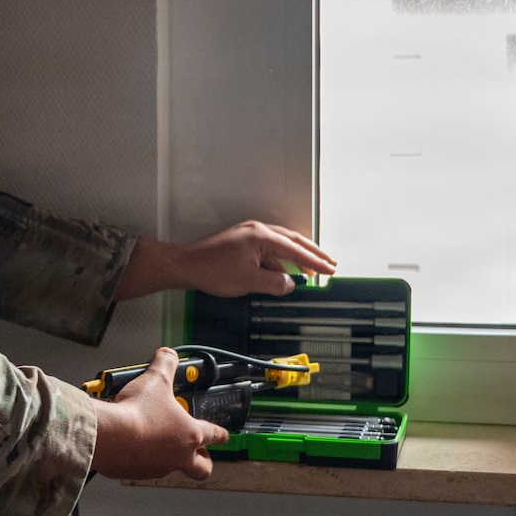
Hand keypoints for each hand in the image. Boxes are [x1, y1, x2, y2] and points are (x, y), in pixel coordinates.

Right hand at [86, 348, 230, 480]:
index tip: (225, 436)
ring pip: (172, 468)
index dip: (221, 434)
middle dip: (204, 462)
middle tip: (200, 455)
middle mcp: (178, 456)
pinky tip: (131, 445)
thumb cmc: (137, 413)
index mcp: (190, 434)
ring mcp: (158, 468)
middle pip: (202, 468)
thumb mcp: (155, 380)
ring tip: (157, 442)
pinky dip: (142, 459)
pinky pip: (144, 469)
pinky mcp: (136, 473)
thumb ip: (165, 365)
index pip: (214, 435)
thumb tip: (168, 355)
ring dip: (169, 457)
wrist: (109, 436)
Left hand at [114, 222, 336, 300]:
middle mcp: (258, 230)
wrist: (186, 265)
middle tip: (329, 263)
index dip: (315, 261)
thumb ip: (274, 283)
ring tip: (312, 271)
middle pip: (293, 240)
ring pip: (281, 245)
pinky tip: (284, 275)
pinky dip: (280, 261)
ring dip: (297, 258)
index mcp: (262, 236)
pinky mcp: (243, 243)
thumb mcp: (249, 281)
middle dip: (312, 253)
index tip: (329, 269)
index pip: (295, 250)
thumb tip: (290, 284)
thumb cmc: (211, 269)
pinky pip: (269, 250)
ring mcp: (249, 235)